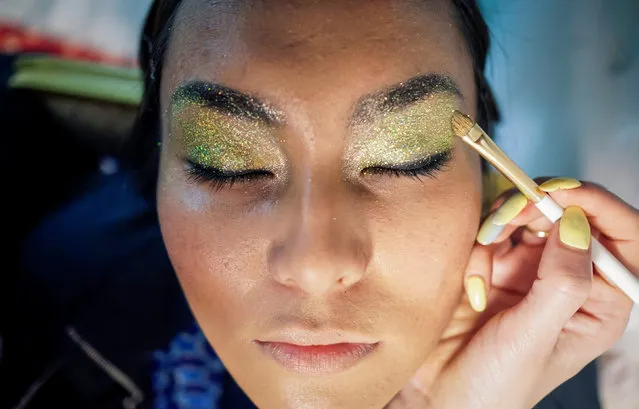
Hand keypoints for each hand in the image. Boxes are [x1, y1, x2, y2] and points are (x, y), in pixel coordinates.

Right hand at [388, 178, 636, 408]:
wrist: (438, 394)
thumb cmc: (496, 386)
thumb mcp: (534, 338)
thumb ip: (562, 282)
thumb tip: (578, 224)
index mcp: (600, 303)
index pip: (621, 238)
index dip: (595, 206)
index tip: (559, 192)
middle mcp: (569, 281)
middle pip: (570, 216)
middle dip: (536, 209)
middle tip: (506, 216)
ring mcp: (531, 271)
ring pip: (526, 217)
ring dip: (499, 231)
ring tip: (481, 265)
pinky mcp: (496, 266)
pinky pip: (491, 234)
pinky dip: (477, 249)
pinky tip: (471, 287)